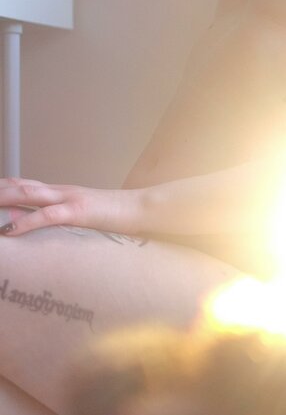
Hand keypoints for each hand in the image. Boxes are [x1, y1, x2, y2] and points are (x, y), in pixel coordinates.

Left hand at [0, 178, 142, 237]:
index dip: (6, 186)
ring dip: (4, 200)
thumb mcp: (89, 214)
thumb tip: (56, 227)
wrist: (142, 208)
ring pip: (28, 195)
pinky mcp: (79, 211)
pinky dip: (25, 222)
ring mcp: (70, 198)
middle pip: (21, 186)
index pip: (26, 184)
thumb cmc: (118, 215)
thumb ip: (71, 215)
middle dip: (0, 191)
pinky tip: (9, 230)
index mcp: (64, 192)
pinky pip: (47, 216)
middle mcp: (62, 190)